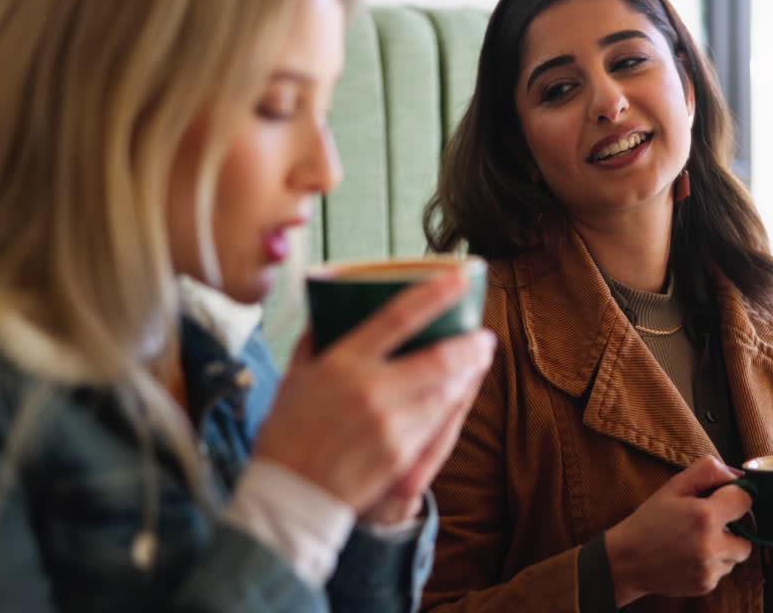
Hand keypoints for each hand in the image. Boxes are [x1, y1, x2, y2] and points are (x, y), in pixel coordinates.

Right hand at [254, 269, 495, 514]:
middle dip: (471, 343)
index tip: (461, 277)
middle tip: (484, 335)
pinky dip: (454, 405)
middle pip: (440, 357)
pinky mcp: (402, 455)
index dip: (437, 293)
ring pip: (447, 392)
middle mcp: (371, 390)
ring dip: (469, 374)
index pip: (399, 316)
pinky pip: (439, 423)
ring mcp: (390, 424)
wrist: (290, 495)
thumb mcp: (294, 376)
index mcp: (342, 362)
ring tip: (478, 361)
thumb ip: (314, 340)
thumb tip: (327, 310)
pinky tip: (460, 395)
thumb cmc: (287, 433)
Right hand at [604, 457, 753, 605]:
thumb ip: (706, 472)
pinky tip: (689, 557)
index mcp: (704, 515)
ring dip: (723, 547)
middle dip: (731, 529)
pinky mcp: (706, 585)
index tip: (719, 501)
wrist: (627, 560)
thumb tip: (737, 475)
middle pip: (746, 535)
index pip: (745, 501)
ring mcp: (709, 568)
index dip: (733, 498)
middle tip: (705, 524)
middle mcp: (711, 545)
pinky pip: (722, 571)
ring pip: (736, 555)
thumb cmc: (649, 521)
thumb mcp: (672, 487)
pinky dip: (712, 563)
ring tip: (695, 542)